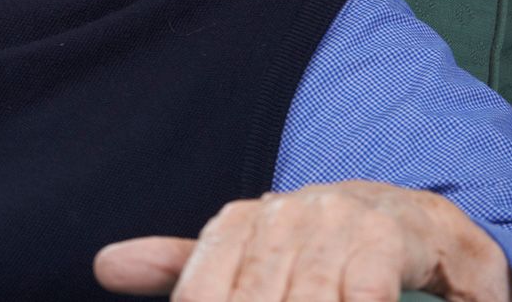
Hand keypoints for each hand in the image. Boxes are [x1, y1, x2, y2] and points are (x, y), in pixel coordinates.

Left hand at [94, 181, 511, 301]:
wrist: (408, 219)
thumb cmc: (316, 248)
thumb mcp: (247, 254)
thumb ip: (184, 269)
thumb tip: (103, 267)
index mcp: (238, 223)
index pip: (200, 292)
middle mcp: (279, 217)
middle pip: (253, 299)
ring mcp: (333, 225)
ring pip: (306, 299)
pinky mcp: (385, 241)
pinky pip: (364, 293)